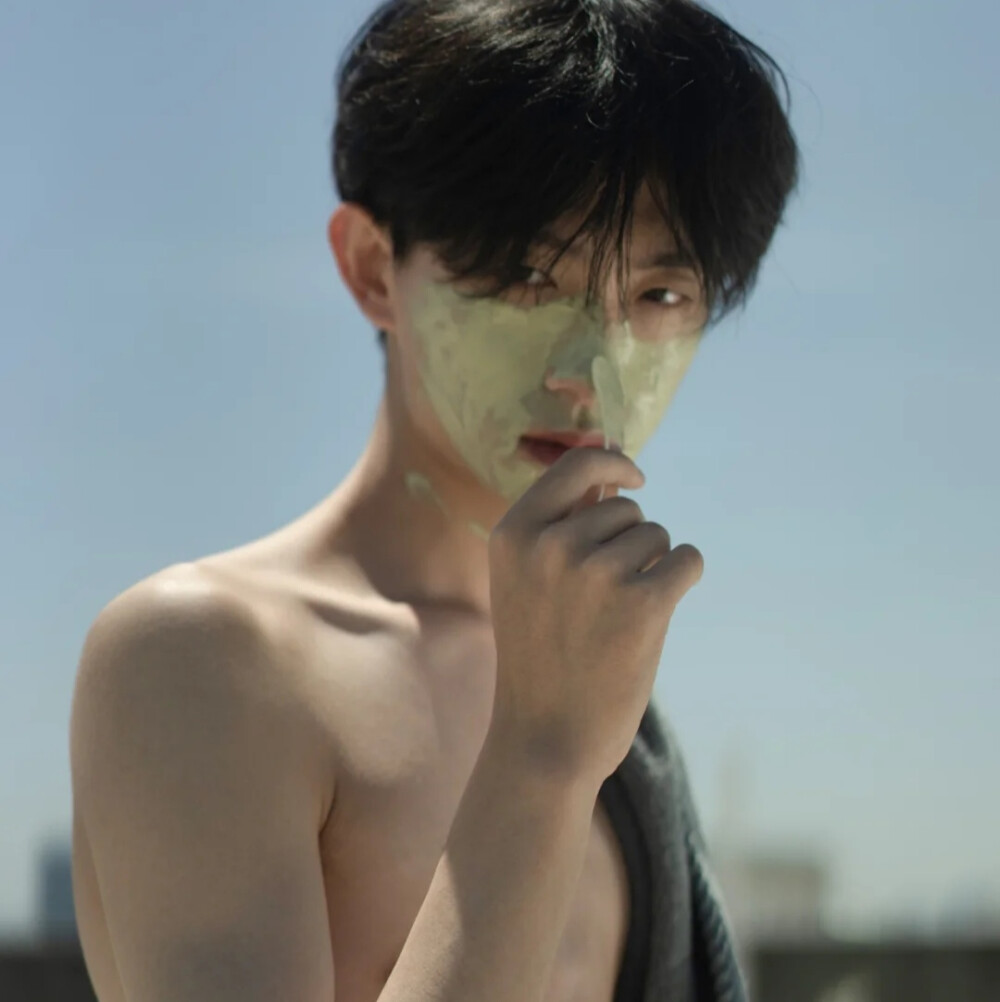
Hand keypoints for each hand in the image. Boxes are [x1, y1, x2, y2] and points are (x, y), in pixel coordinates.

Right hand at [488, 446, 703, 783]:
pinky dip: (681, 578)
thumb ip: (563, 525)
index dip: (612, 462)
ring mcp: (595, 572)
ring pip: (656, 536)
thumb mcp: (526, 582)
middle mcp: (550, 544)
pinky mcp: (642, 602)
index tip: (635, 478)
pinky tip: (655, 614)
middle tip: (602, 600)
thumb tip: (614, 473)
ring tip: (616, 618)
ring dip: (651, 567)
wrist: (546, 737)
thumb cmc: (541, 656)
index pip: (575, 464)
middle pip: (624, 508)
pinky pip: (686, 559)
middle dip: (628, 541)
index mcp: (514, 534)